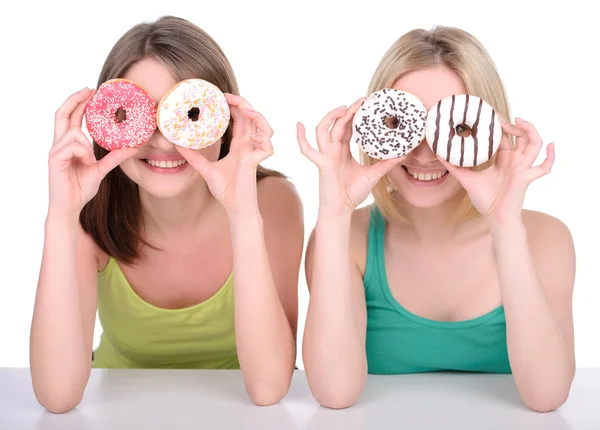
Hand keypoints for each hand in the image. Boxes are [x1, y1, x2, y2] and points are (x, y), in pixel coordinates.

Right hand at [48, 88, 138, 218]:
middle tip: (89, 90)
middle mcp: (59, 144)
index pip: (71, 117)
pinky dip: (83, 152)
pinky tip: (86, 163)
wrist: (70, 207)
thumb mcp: (101, 169)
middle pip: (62, 114)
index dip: (79, 102)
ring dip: (87, 144)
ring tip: (90, 161)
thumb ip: (114, 157)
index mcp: (69, 144)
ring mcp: (55, 151)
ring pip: (73, 132)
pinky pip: (72, 146)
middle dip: (75, 99)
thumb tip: (132, 147)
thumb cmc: (80, 188)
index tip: (91, 92)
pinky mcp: (55, 160)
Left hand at [175, 93, 273, 215]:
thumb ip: (194, 157)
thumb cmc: (225, 190)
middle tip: (228, 97)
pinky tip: (250, 138)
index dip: (234, 105)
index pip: (241, 119)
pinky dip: (263, 139)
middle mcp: (248, 146)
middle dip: (243, 103)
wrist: (233, 206)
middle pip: (253, 118)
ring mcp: (254, 153)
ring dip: (258, 117)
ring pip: (267, 128)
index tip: (222, 97)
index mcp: (239, 145)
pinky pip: (268, 147)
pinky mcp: (256, 162)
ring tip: (245, 112)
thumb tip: (177, 145)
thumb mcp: (205, 169)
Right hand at [297, 98, 404, 216]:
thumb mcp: (374, 175)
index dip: (353, 115)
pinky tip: (299, 124)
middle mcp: (332, 150)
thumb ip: (386, 164)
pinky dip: (301, 137)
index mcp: (343, 151)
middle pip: (337, 124)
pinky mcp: (321, 163)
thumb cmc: (353, 193)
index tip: (365, 103)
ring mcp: (325, 155)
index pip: (347, 128)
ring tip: (343, 108)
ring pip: (323, 130)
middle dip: (347, 111)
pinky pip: (307, 149)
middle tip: (361, 101)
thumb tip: (404, 154)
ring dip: (330, 117)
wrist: (342, 209)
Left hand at [437, 117, 554, 226]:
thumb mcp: (467, 179)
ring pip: (535, 143)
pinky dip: (551, 156)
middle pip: (522, 135)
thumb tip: (438, 154)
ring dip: (530, 131)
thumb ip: (454, 167)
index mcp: (503, 159)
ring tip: (519, 122)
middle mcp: (515, 161)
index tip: (490, 113)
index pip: (504, 136)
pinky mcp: (527, 177)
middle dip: (514, 124)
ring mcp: (523, 168)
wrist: (494, 218)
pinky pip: (544, 166)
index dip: (500, 124)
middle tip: (499, 117)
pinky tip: (551, 145)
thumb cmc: (485, 199)